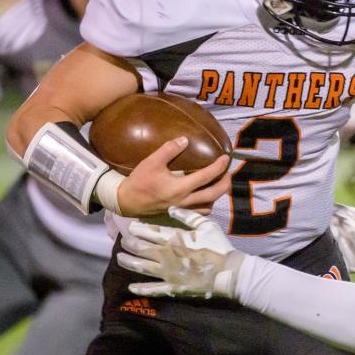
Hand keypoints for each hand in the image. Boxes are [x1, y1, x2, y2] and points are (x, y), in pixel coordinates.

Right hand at [116, 136, 230, 216]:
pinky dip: (207, 204)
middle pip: (214, 194)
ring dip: (217, 195)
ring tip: (219, 183)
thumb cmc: (139, 181)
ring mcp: (183, 210)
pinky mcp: (179, 215)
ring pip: (209, 206)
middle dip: (225, 183)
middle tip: (228, 173)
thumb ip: (169, 150)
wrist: (126, 202)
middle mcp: (185, 201)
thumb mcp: (151, 162)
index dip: (219, 167)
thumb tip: (185, 140)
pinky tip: (206, 196)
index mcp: (180, 187)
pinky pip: (200, 213)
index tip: (226, 158)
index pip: (207, 176)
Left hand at [117, 206, 244, 297]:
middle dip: (130, 243)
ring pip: (141, 266)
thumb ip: (188, 216)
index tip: (131, 227)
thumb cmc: (219, 246)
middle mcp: (165, 255)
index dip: (138, 229)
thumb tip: (171, 208)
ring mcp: (167, 273)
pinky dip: (140, 288)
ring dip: (128, 262)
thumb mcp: (207, 226)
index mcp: (174, 239)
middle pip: (141, 248)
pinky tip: (131, 287)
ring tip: (120, 258)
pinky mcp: (171, 287)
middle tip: (123, 240)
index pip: (150, 232)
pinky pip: (152, 288)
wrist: (228, 272)